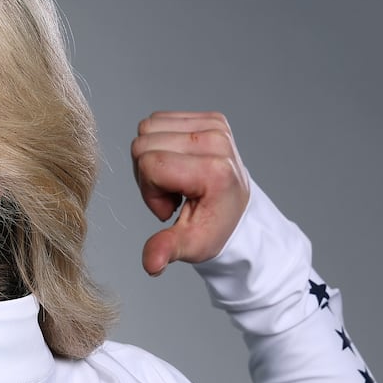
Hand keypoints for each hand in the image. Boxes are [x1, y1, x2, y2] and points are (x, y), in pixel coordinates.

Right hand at [130, 111, 251, 275]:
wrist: (239, 212)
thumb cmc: (214, 228)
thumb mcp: (191, 245)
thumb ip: (167, 249)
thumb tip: (150, 264)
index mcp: (214, 170)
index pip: (149, 163)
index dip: (149, 190)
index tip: (170, 208)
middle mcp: (216, 141)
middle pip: (143, 143)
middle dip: (148, 174)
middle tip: (172, 194)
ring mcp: (215, 126)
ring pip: (148, 128)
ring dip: (153, 157)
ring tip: (175, 180)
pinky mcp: (211, 118)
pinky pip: (160, 120)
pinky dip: (162, 144)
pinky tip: (179, 165)